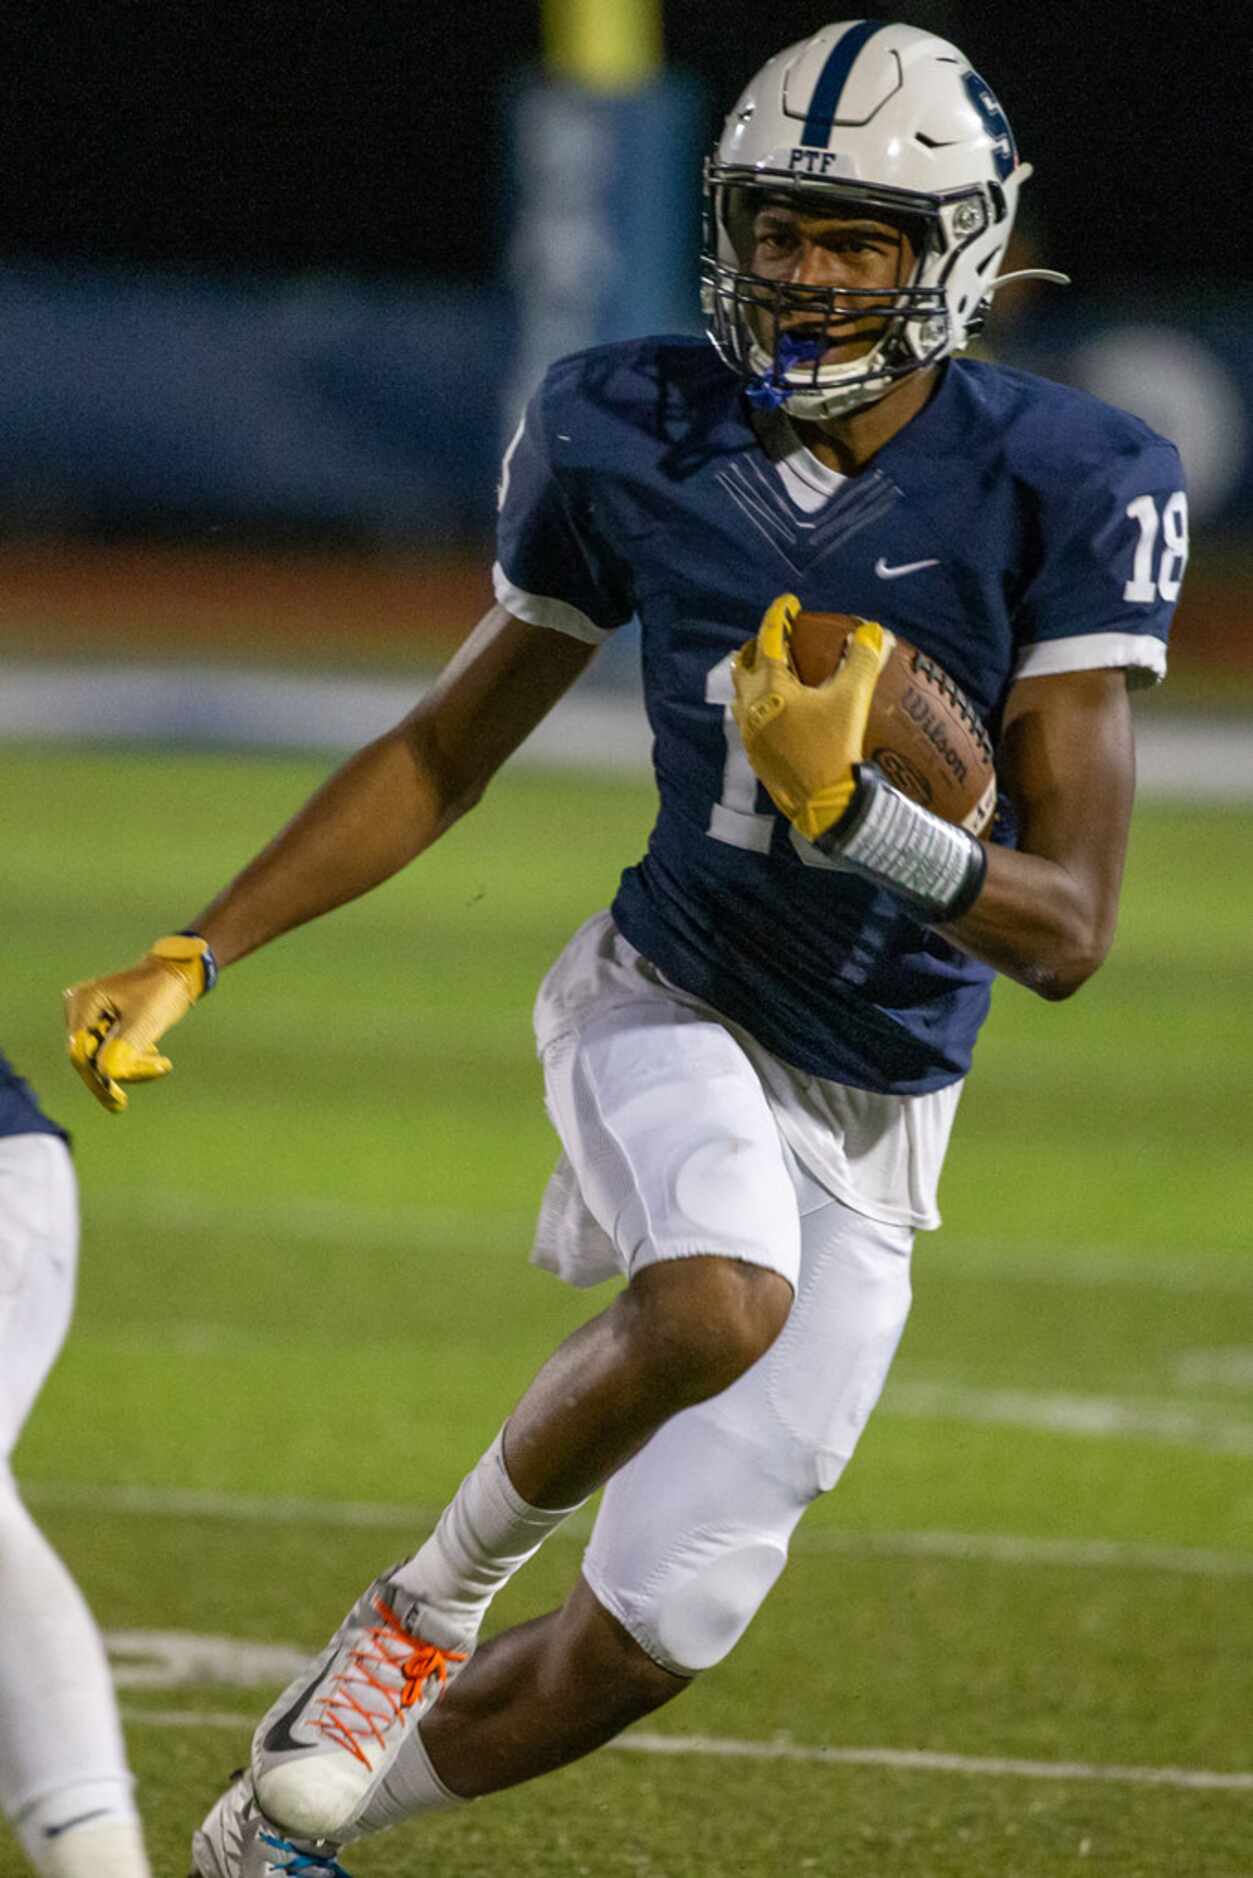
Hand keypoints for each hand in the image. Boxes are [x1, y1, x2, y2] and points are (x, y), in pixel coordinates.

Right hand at [64, 935, 213, 1112]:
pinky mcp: (103, 1022)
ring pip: (101, 1055)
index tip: (119, 1098)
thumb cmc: (162, 990)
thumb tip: (106, 1076)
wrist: (179, 972)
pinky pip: (109, 1049)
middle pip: (89, 1057)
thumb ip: (124, 1048)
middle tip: (145, 1083)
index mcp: (84, 1002)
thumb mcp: (145, 1020)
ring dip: (128, 1065)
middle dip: (118, 1072)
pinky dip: (130, 1056)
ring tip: (161, 1064)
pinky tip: (154, 1057)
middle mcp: (80, 1008)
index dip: (98, 1079)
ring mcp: (90, 1015)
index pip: (80, 1052)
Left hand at [730, 594, 893, 841]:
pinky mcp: (754, 753)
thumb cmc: (835, 746)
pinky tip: (777, 707)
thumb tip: (873, 631)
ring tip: (774, 669)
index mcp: (770, 688)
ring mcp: (748, 732)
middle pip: (743, 664)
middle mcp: (750, 707)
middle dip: (757, 645)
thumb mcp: (852, 699)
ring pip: (740, 692)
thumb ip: (862, 661)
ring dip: (753, 674)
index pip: (769, 640)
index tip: (789, 602)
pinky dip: (756, 701)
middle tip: (778, 636)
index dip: (778, 616)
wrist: (824, 802)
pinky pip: (746, 717)